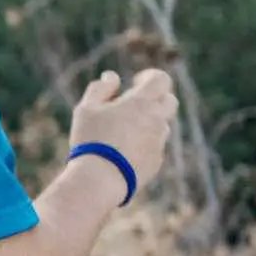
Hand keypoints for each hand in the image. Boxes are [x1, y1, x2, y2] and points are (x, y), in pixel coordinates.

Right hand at [69, 69, 177, 201]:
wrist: (101, 178)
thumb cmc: (91, 139)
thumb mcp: (86, 109)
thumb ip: (100, 89)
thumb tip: (112, 77)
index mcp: (142, 102)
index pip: (161, 79)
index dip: (150, 77)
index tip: (135, 82)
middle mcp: (157, 120)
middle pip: (170, 101)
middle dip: (156, 98)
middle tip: (134, 105)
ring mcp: (159, 142)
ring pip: (162, 125)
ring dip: (148, 123)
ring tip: (122, 132)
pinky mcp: (157, 161)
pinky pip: (155, 147)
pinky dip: (144, 144)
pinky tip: (122, 152)